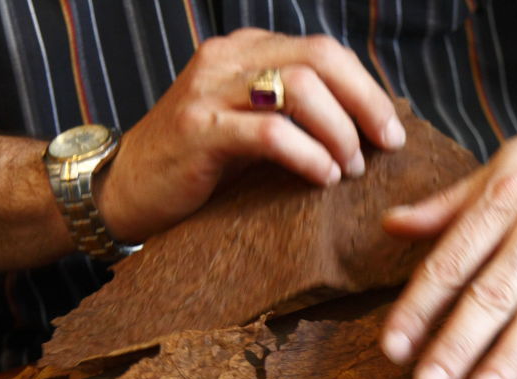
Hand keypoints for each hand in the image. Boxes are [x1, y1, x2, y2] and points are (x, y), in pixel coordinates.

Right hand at [97, 28, 404, 243]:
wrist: (124, 189)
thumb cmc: (201, 167)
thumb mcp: (254, 129)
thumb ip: (300, 116)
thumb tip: (371, 130)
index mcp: (248, 52)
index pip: (326, 53)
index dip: (368, 90)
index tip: (392, 133)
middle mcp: (229, 59)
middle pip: (320, 60)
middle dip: (365, 104)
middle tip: (385, 147)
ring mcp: (210, 90)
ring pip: (300, 88)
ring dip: (339, 133)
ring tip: (348, 169)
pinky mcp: (199, 128)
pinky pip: (270, 131)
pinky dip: (308, 155)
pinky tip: (323, 178)